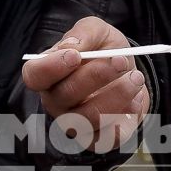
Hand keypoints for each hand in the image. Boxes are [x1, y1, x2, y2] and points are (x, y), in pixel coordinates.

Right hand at [21, 16, 148, 152]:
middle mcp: (56, 102)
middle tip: (121, 61)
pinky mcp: (97, 139)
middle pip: (65, 96)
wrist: (130, 73)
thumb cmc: (105, 52)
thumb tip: (72, 47)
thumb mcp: (97, 31)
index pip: (34, 76)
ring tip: (136, 78)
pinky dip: (126, 116)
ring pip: (88, 118)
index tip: (75, 56)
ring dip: (117, 96)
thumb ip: (83, 34)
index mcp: (48, 74)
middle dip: (97, 76)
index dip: (51, 67)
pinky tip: (135, 100)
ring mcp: (74, 124)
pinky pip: (108, 137)